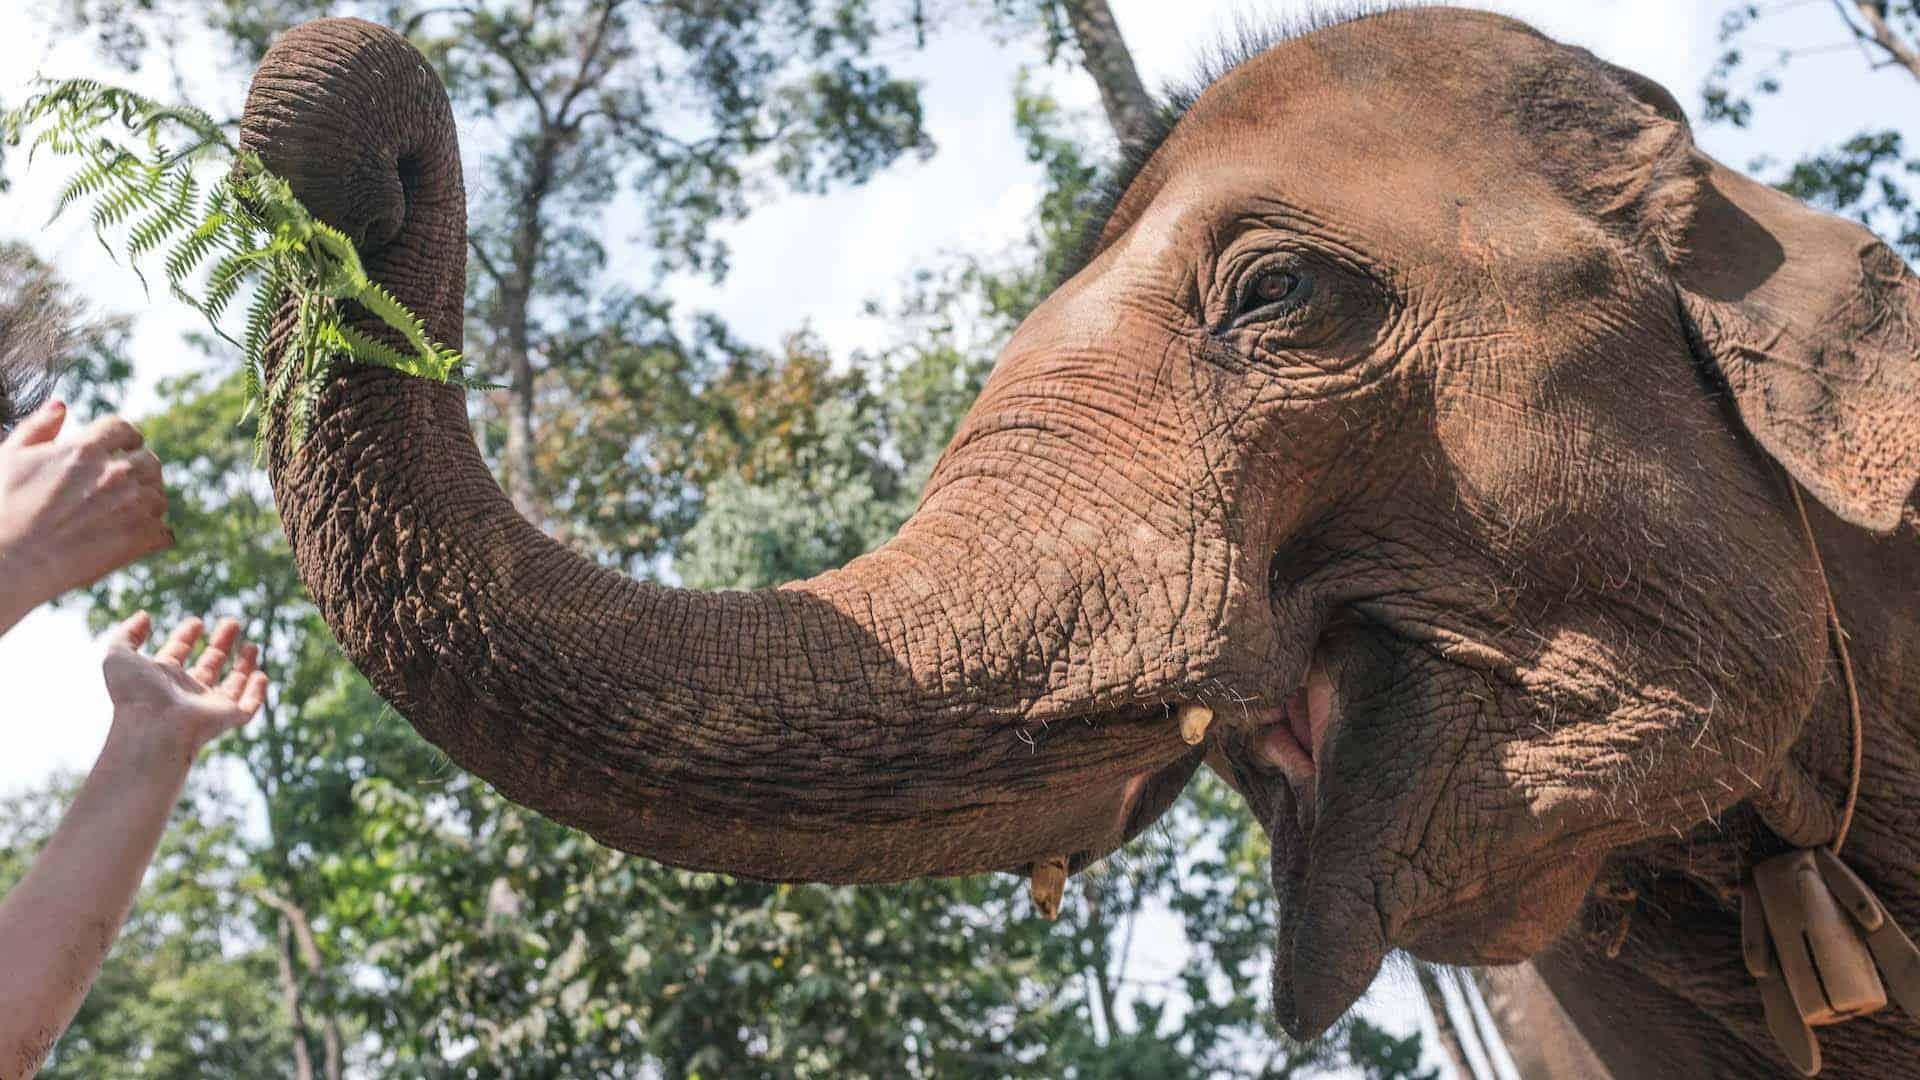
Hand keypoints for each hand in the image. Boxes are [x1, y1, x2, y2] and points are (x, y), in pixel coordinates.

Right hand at [0, 400, 170, 628]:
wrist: (6, 561)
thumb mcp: (9, 457)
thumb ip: (38, 428)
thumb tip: (62, 406)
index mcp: (86, 448)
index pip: (123, 429)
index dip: (125, 436)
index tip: (126, 444)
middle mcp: (116, 473)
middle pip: (149, 461)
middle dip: (141, 467)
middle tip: (132, 479)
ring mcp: (132, 506)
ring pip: (158, 496)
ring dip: (148, 500)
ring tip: (133, 510)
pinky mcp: (139, 539)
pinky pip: (163, 532)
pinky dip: (154, 534)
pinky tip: (139, 538)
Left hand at [102, 614, 268, 760]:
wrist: (153, 728)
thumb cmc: (134, 693)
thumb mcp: (119, 655)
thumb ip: (128, 633)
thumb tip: (144, 615)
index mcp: (162, 678)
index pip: (178, 653)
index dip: (186, 637)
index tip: (196, 622)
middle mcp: (187, 692)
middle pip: (208, 665)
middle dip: (221, 644)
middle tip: (233, 622)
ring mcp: (208, 706)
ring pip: (231, 685)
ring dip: (243, 665)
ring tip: (252, 644)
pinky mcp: (228, 717)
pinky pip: (248, 706)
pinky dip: (257, 692)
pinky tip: (261, 675)